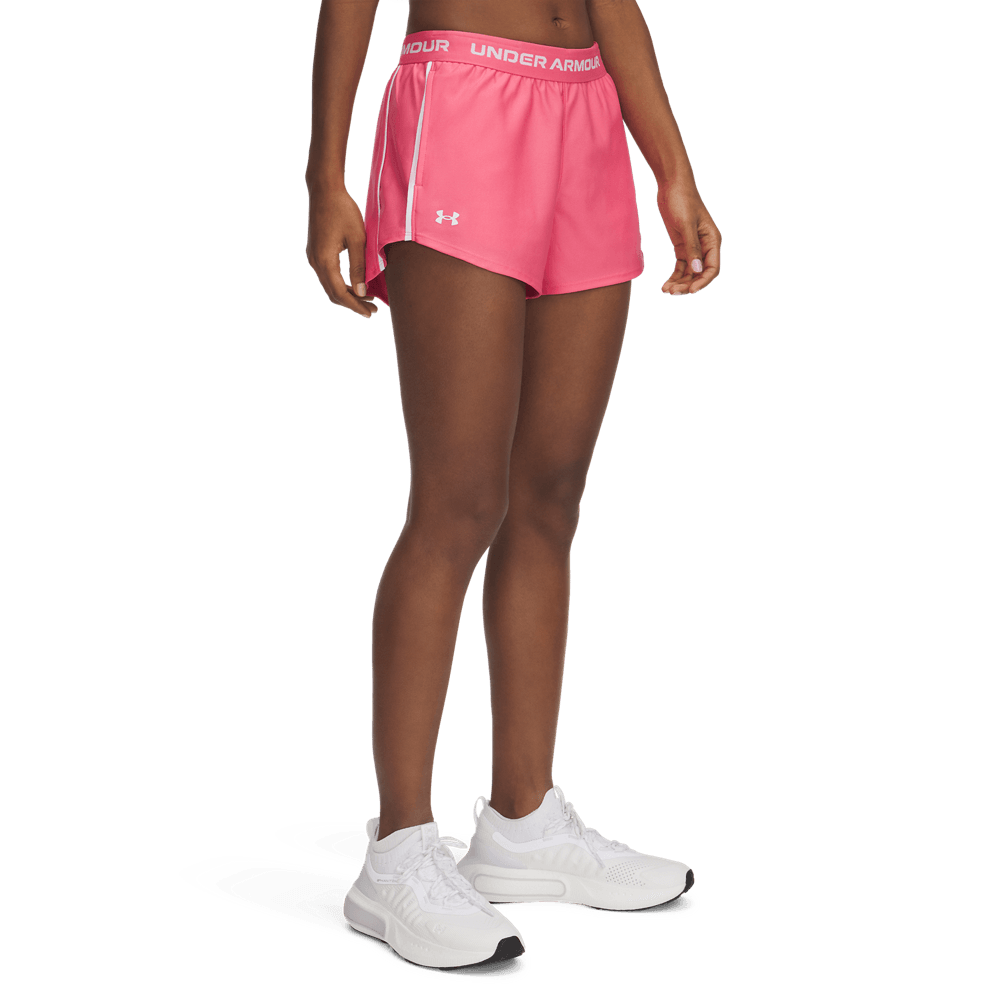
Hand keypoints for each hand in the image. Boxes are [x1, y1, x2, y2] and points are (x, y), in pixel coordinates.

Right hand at [305, 186, 378, 318]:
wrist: (324, 190)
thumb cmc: (343, 211)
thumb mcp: (357, 239)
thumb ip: (359, 267)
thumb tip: (362, 293)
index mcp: (325, 260)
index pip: (340, 293)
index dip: (356, 305)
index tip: (371, 312)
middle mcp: (315, 262)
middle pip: (333, 294)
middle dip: (353, 304)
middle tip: (372, 310)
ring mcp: (313, 257)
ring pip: (330, 286)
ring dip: (347, 295)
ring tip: (367, 300)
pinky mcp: (316, 253)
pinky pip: (328, 276)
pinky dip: (341, 285)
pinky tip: (355, 285)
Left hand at [657, 181, 720, 295]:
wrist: (671, 185)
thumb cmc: (682, 200)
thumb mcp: (686, 225)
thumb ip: (692, 248)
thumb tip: (697, 271)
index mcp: (713, 240)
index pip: (712, 268)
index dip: (702, 282)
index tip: (689, 291)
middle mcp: (705, 246)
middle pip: (699, 273)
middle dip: (687, 284)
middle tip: (672, 292)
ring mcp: (693, 247)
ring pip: (689, 272)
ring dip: (680, 283)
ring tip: (666, 290)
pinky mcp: (682, 246)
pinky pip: (681, 267)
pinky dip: (674, 276)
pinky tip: (665, 285)